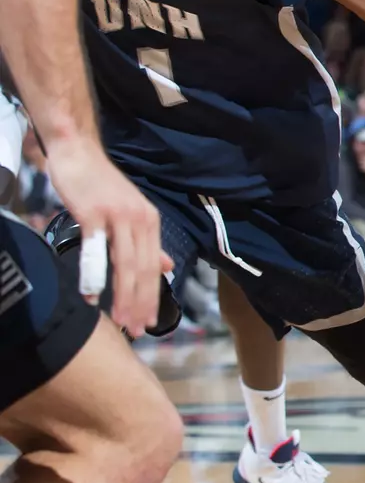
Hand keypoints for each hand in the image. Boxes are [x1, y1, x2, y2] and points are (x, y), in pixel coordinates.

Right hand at [46, 138, 169, 336]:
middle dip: (142, 303)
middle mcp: (139, 220)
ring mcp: (117, 216)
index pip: (154, 268)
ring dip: (124, 296)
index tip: (150, 323)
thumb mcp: (133, 212)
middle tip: (137, 330)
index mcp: (150, 223)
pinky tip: (93, 295)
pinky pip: (95, 249)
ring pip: (125, 264)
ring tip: (121, 320)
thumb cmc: (101, 185)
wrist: (79, 152)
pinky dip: (94, 275)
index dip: (153, 297)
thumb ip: (149, 242)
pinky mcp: (93, 212)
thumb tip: (167, 267)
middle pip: (144, 270)